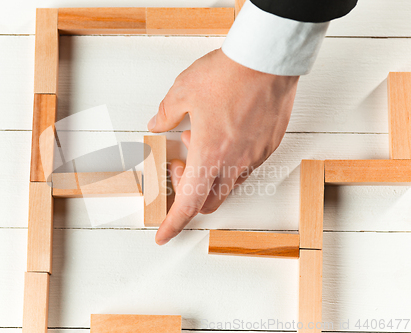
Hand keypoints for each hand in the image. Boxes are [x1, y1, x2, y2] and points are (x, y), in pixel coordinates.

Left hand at [148, 48, 298, 244]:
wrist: (267, 59)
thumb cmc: (227, 74)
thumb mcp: (182, 91)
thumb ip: (166, 114)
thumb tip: (157, 124)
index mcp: (210, 155)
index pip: (188, 204)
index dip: (173, 223)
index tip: (162, 235)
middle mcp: (235, 163)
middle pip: (210, 201)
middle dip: (190, 196)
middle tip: (178, 167)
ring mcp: (255, 156)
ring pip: (229, 185)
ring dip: (210, 176)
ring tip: (201, 140)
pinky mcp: (269, 146)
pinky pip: (246, 167)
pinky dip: (229, 162)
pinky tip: (223, 134)